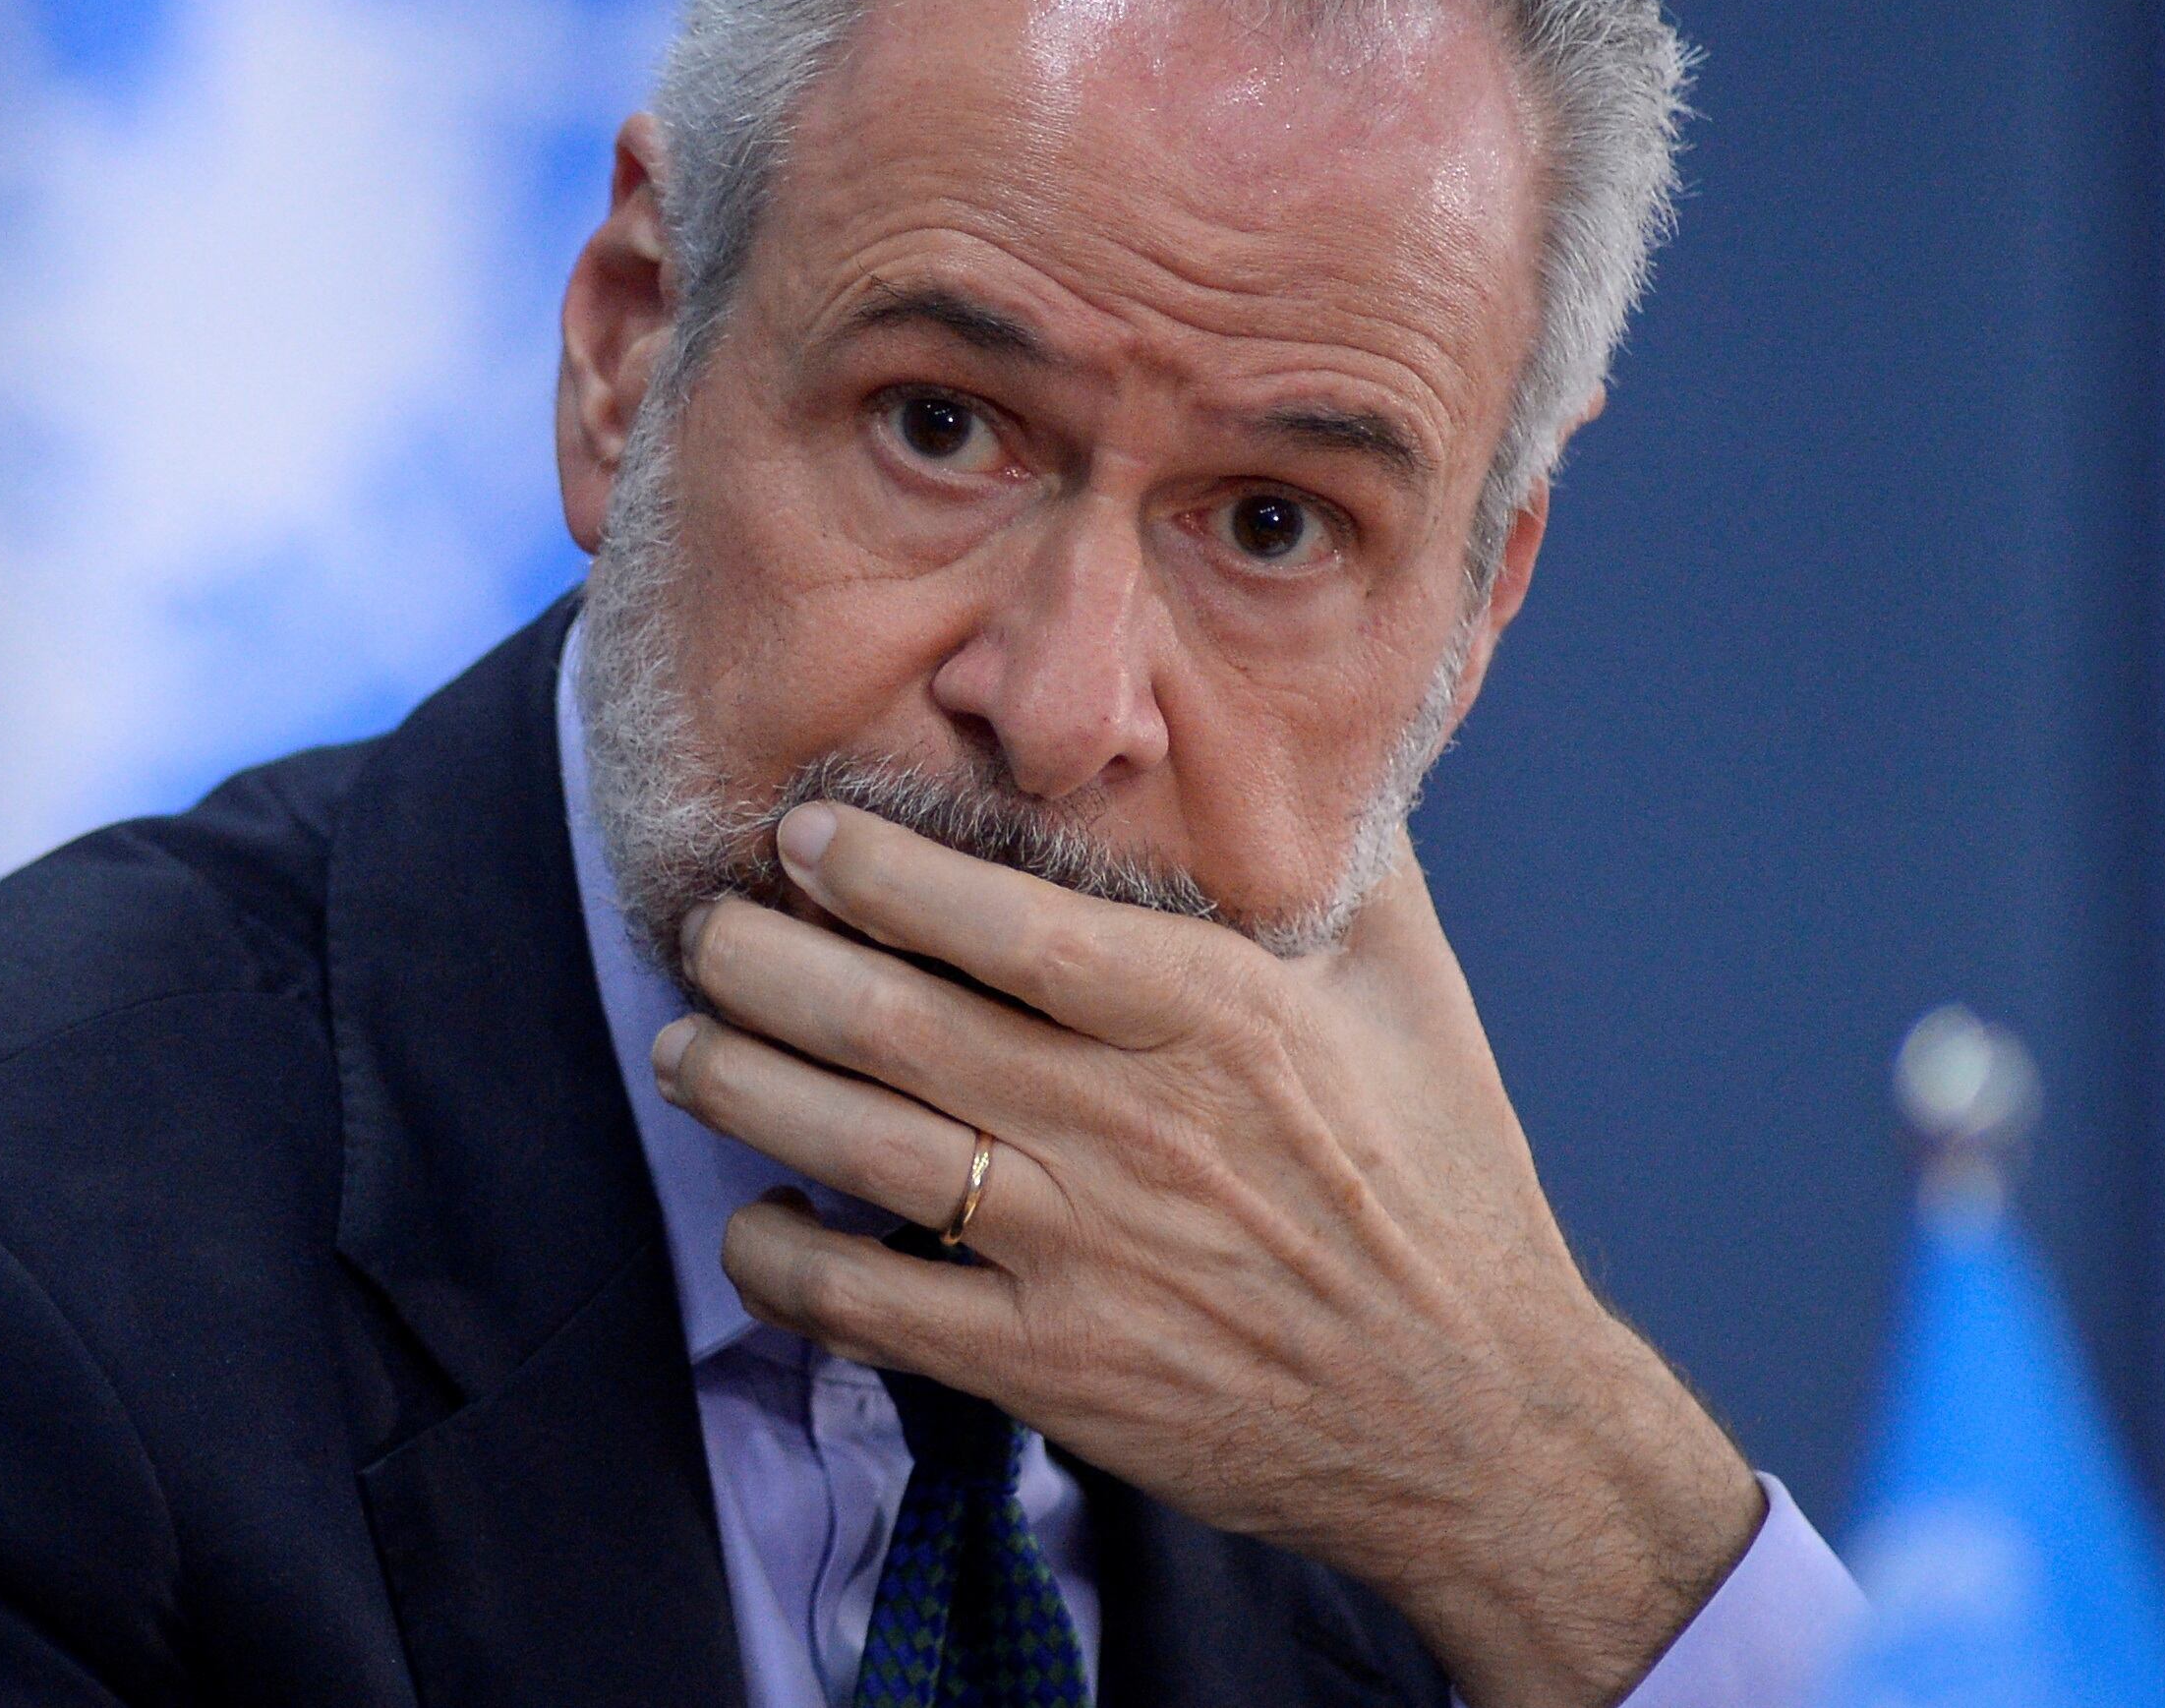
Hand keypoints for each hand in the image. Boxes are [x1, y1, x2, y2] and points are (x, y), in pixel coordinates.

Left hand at [650, 801, 1763, 1707]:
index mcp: (1213, 1014)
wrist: (1476, 1419)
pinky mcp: (1053, 1371)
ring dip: (743, 1087)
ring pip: (857, 1148)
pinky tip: (753, 1218)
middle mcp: (1130, 1124)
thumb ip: (1344, 860)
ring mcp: (1082, 1255)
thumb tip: (1299, 744)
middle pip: (890, 1021)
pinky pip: (871, 1308)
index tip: (805, 834)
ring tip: (688, 1046)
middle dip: (764, 962)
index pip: (1006, 919)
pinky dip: (785, 1259)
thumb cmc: (1445, 1187)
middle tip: (706, 928)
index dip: (880, 870)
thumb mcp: (1413, 993)